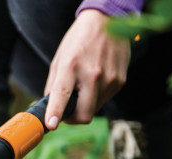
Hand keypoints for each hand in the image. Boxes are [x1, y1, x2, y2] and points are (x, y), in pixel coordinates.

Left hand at [44, 9, 130, 129]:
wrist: (107, 21)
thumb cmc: (78, 41)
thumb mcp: (59, 60)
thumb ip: (53, 86)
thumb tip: (51, 108)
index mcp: (71, 67)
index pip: (62, 94)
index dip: (56, 111)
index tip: (51, 124)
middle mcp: (93, 74)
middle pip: (84, 115)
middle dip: (73, 119)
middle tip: (66, 112)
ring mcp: (109, 79)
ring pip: (94, 110)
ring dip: (85, 105)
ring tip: (83, 85)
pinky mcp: (120, 81)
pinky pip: (104, 99)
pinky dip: (96, 96)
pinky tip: (95, 80)